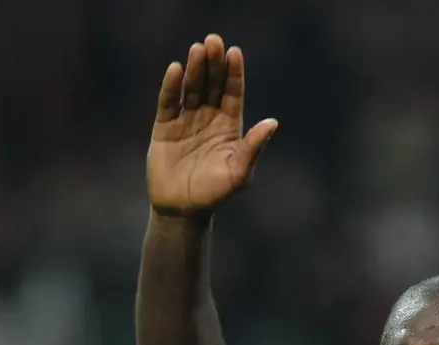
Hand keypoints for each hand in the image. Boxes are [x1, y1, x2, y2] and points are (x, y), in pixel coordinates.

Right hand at [148, 35, 277, 218]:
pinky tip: (176, 69)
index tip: (235, 52)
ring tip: (198, 49)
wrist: (183, 210)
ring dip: (195, 69)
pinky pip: (169, 102)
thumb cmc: (215, 194)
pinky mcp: (165, 126)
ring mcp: (186, 120)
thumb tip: (272, 122)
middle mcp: (209, 118)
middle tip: (214, 41)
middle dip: (214, 63)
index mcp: (229, 126)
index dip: (233, 73)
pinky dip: (172, 86)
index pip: (232, 93)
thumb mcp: (239, 173)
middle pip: (212, 84)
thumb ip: (253, 147)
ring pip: (192, 89)